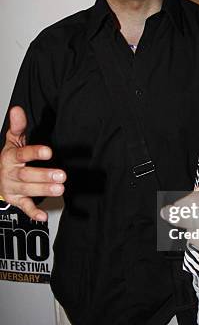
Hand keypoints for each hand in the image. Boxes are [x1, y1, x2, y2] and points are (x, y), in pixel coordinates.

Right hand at [0, 106, 65, 220]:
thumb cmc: (10, 158)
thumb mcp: (12, 141)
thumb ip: (17, 126)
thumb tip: (17, 109)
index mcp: (9, 158)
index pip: (22, 155)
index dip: (35, 153)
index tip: (48, 152)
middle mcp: (9, 174)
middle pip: (26, 175)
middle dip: (44, 176)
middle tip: (62, 175)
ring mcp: (13, 188)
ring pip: (28, 190)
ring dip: (43, 190)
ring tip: (60, 189)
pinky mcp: (16, 200)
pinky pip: (24, 207)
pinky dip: (33, 212)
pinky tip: (43, 216)